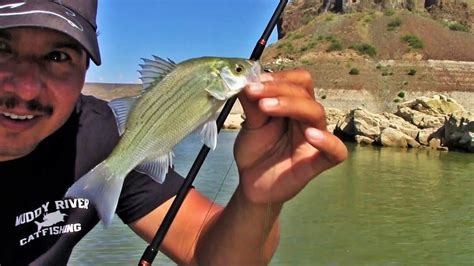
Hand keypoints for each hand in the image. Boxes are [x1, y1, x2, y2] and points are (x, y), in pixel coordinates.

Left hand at [235, 68, 347, 204]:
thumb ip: (251, 104)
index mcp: (293, 106)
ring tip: (264, 107)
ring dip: (291, 104)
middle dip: (278, 88)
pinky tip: (310, 135)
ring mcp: (314, 139)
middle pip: (305, 93)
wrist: (250, 183)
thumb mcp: (250, 124)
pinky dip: (328, 141)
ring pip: (316, 112)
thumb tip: (245, 79)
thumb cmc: (255, 151)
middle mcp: (306, 119)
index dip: (280, 77)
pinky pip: (336, 152)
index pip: (298, 81)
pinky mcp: (317, 162)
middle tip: (254, 92)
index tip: (254, 82)